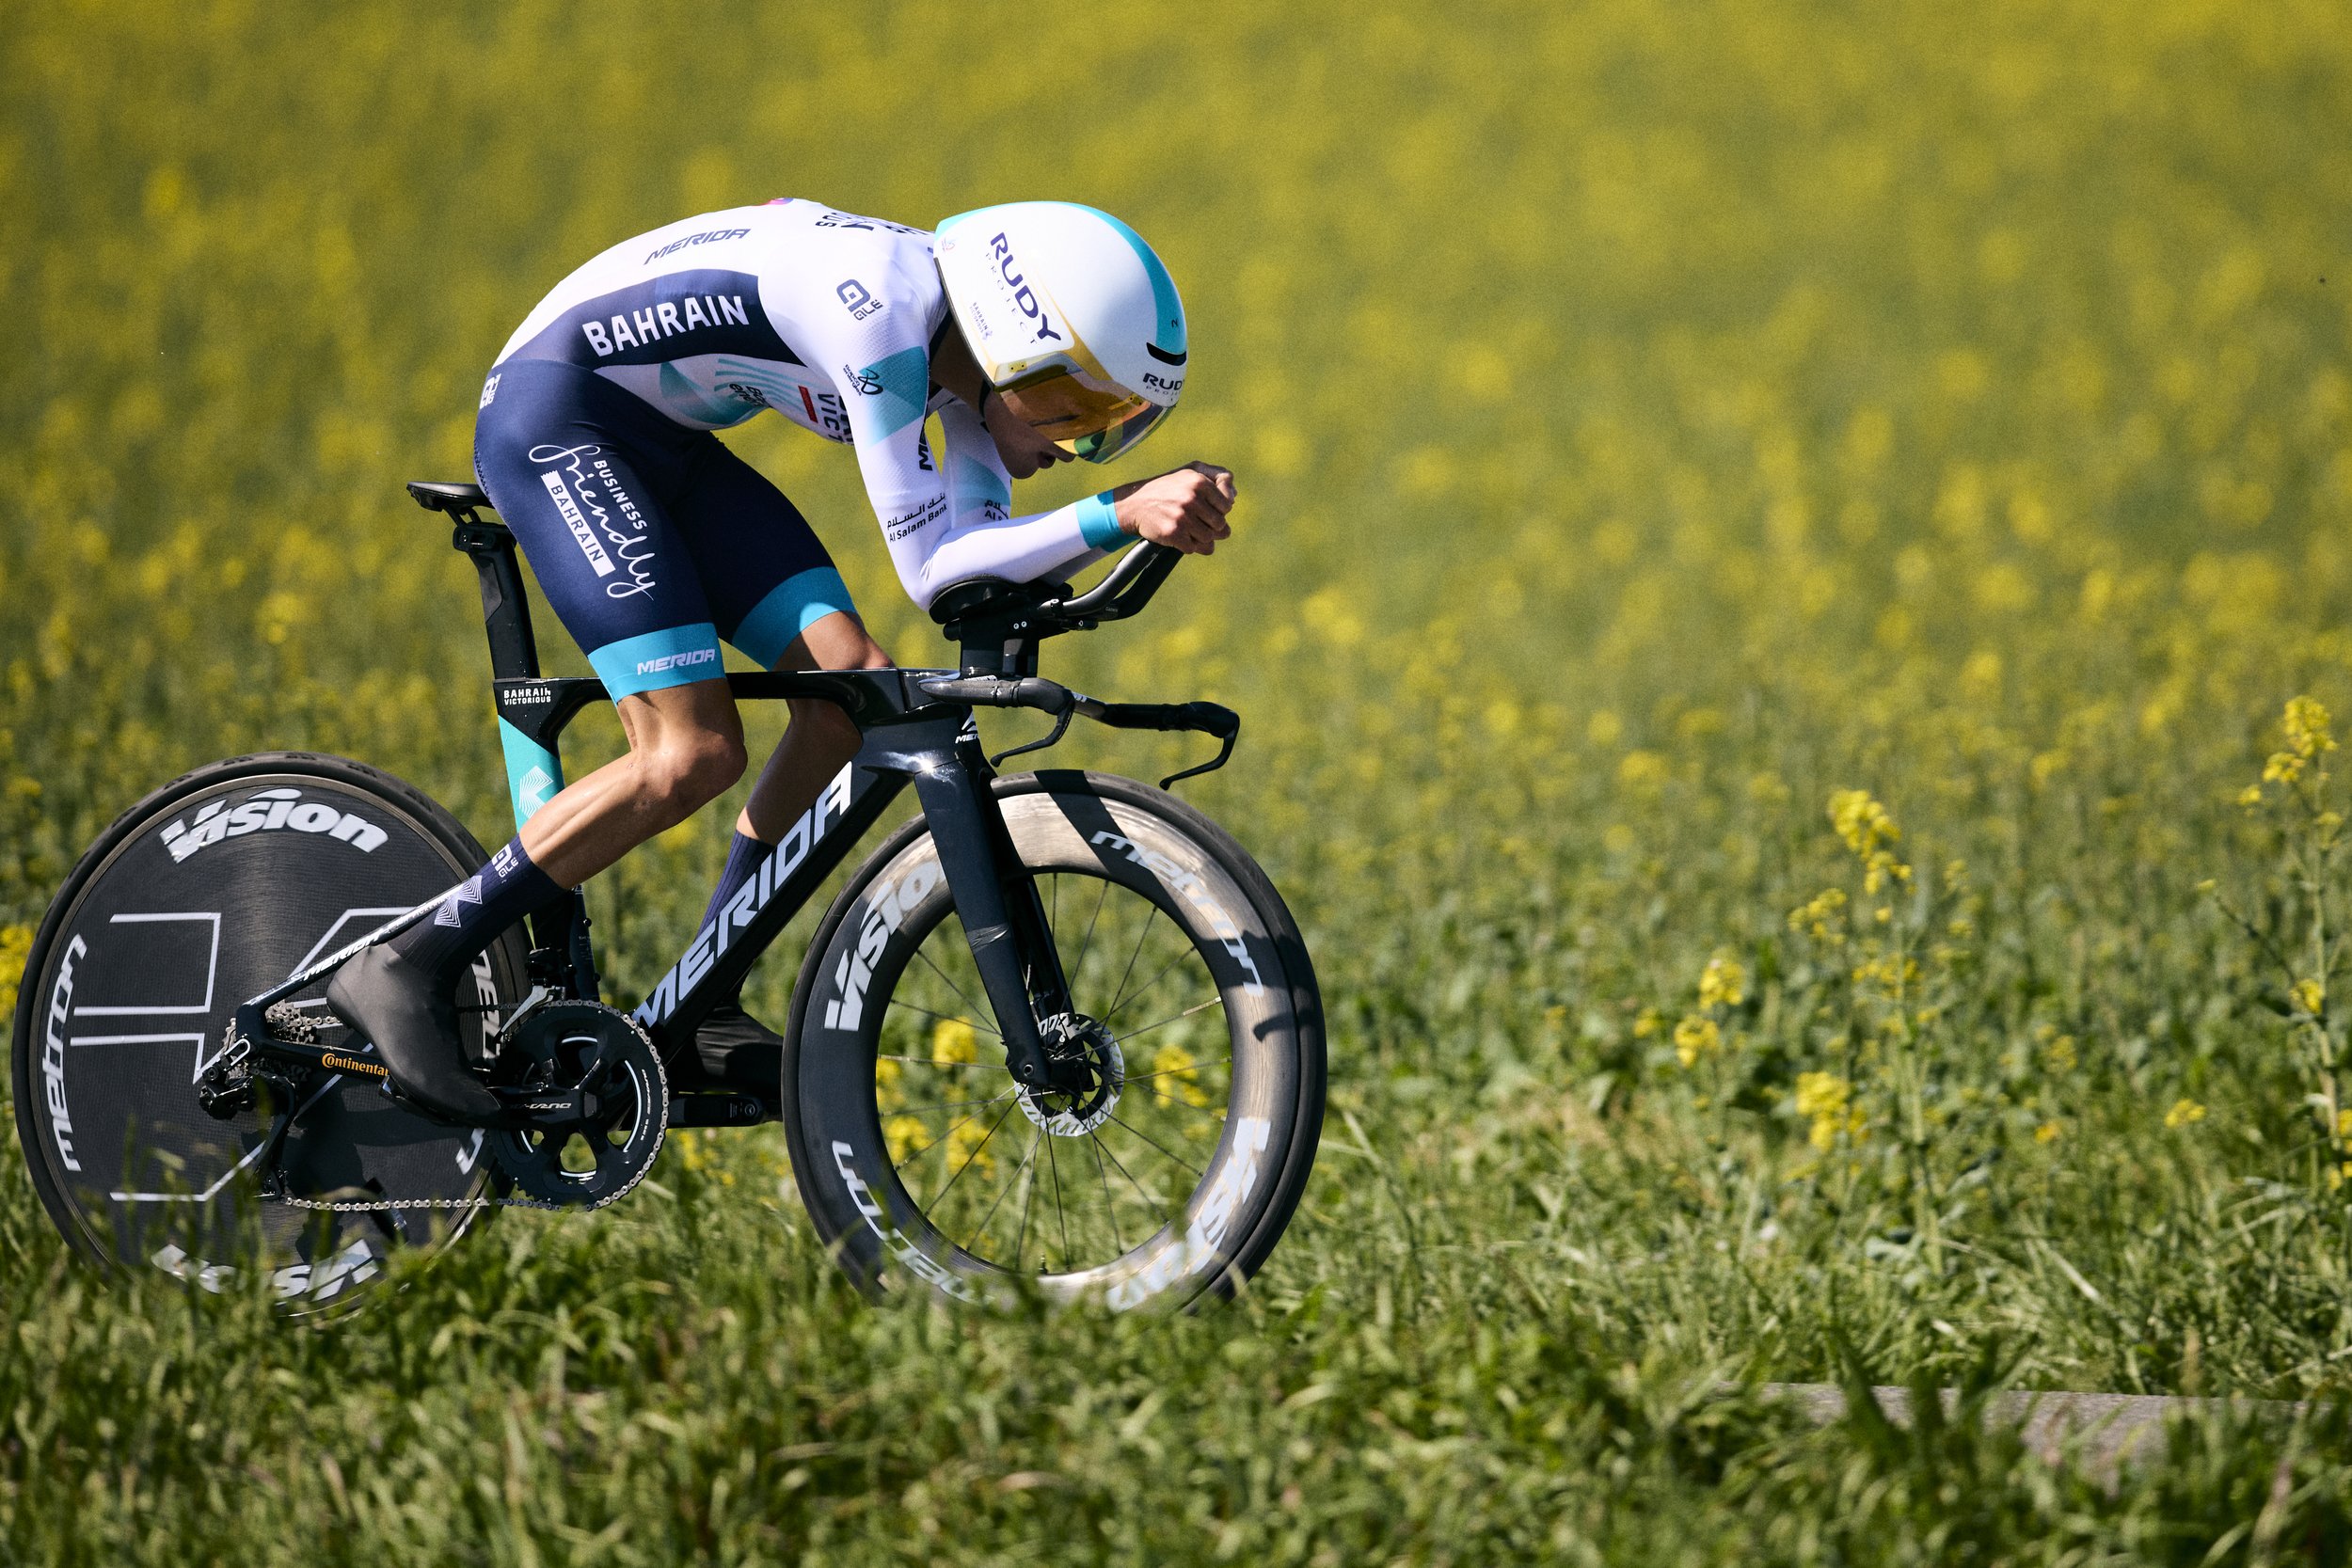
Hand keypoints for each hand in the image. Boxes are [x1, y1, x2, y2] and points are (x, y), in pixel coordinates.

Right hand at [1114, 462, 1235, 554]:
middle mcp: (1192, 498)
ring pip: (1208, 539)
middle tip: (1196, 522)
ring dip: (1199, 538)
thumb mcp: (1191, 471)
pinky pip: (1193, 548)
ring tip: (1187, 530)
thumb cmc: (1168, 487)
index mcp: (1199, 481)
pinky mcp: (1173, 533)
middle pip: (1220, 525)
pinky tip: (1177, 536)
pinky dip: (1187, 546)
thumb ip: (1218, 476)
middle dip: (1210, 527)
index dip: (1219, 511)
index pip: (1227, 506)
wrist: (1135, 504)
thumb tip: (1234, 497)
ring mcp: (1182, 516)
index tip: (1206, 510)